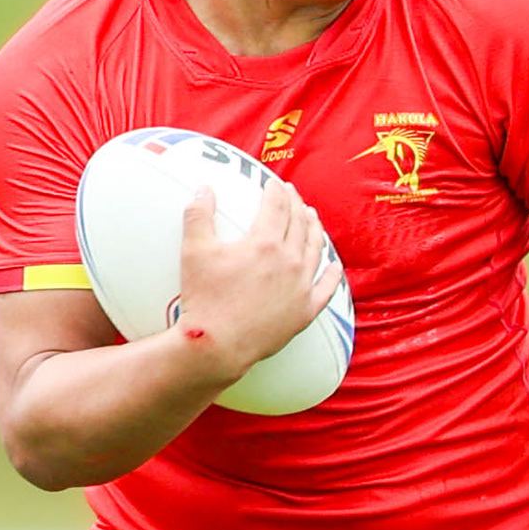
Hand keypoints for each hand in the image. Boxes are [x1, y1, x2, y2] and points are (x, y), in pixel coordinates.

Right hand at [173, 182, 337, 381]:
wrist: (217, 346)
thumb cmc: (203, 299)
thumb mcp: (194, 252)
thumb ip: (199, 216)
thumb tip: (203, 188)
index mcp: (265, 244)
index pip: (277, 206)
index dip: (276, 191)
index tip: (274, 183)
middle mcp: (290, 262)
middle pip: (300, 223)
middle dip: (296, 204)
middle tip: (292, 194)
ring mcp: (301, 288)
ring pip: (315, 250)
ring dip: (315, 229)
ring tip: (312, 217)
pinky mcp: (305, 312)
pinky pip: (326, 289)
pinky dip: (332, 274)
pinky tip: (334, 265)